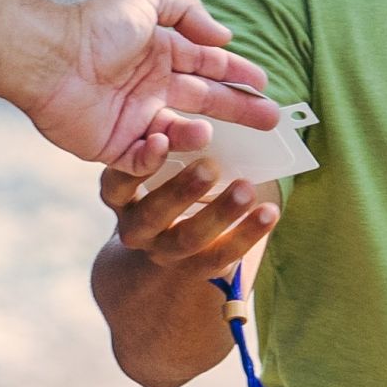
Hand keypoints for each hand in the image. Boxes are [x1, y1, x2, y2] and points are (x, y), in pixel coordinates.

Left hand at [28, 0, 276, 172]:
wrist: (52, 58)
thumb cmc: (98, 25)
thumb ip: (188, 11)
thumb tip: (223, 36)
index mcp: (161, 54)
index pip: (209, 67)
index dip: (238, 75)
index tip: (265, 85)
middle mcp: (153, 87)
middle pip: (206, 101)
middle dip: (240, 110)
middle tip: (272, 122)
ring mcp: (135, 118)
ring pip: (181, 133)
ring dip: (198, 134)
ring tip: (204, 131)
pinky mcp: (114, 146)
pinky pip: (145, 159)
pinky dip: (159, 154)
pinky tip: (163, 138)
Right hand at [101, 155, 272, 284]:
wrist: (162, 243)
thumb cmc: (165, 185)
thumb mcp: (159, 167)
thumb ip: (176, 148)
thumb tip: (216, 118)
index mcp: (121, 196)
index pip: (118, 183)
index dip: (139, 164)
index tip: (162, 138)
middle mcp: (136, 227)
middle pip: (153, 213)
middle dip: (182, 190)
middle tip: (210, 166)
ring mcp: (163, 251)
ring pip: (188, 238)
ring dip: (220, 212)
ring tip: (246, 189)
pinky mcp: (195, 268)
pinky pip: (221, 256)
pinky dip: (248, 233)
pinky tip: (269, 213)